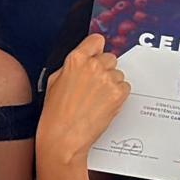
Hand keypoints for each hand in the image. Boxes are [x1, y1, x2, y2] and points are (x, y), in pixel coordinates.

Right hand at [34, 34, 129, 174]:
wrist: (63, 139)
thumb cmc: (55, 115)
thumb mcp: (54, 82)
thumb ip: (71, 67)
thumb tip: (83, 61)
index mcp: (75, 60)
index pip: (96, 40)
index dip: (96, 50)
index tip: (96, 56)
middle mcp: (93, 66)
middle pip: (110, 58)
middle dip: (104, 70)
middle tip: (94, 86)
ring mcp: (107, 79)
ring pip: (118, 74)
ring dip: (112, 84)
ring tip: (97, 100)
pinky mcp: (118, 94)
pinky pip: (125, 88)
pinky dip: (118, 96)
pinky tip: (103, 106)